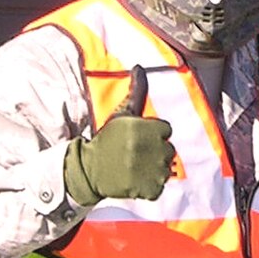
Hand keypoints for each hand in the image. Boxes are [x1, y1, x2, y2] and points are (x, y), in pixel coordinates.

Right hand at [65, 67, 176, 205]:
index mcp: (146, 128)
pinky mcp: (151, 189)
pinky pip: (159, 186)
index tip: (135, 138)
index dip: (152, 133)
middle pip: (168, 149)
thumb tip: (139, 67)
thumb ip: (136, 91)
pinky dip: (150, 186)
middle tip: (133, 154)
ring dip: (154, 169)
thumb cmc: (107, 139)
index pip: (165, 130)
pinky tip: (135, 180)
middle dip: (154, 151)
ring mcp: (152, 171)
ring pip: (166, 168)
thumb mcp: (122, 113)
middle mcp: (151, 149)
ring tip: (134, 167)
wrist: (90, 169)